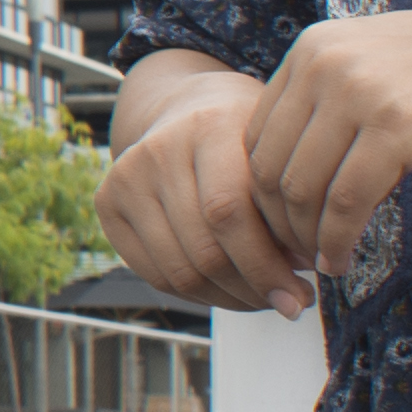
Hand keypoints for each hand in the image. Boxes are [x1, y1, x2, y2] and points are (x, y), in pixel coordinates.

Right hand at [97, 52, 306, 313]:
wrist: (188, 108)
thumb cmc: (246, 138)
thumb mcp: (275, 154)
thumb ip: (288, 207)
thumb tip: (299, 280)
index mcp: (208, 126)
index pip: (228, 212)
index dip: (267, 264)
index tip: (304, 294)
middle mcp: (158, 148)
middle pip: (204, 249)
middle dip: (255, 288)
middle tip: (292, 303)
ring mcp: (125, 176)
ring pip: (180, 272)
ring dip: (231, 298)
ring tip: (266, 298)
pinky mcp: (107, 202)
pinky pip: (157, 275)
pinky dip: (201, 295)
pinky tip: (232, 290)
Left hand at [236, 0, 411, 284]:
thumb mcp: (387, 66)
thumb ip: (336, 102)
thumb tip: (295, 174)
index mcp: (315, 44)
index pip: (255, 134)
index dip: (260, 193)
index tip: (282, 229)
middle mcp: (326, 60)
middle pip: (269, 166)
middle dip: (277, 224)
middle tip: (296, 259)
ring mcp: (360, 90)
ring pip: (301, 188)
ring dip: (305, 239)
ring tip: (323, 264)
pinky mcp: (399, 124)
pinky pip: (346, 201)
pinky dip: (338, 240)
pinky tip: (344, 259)